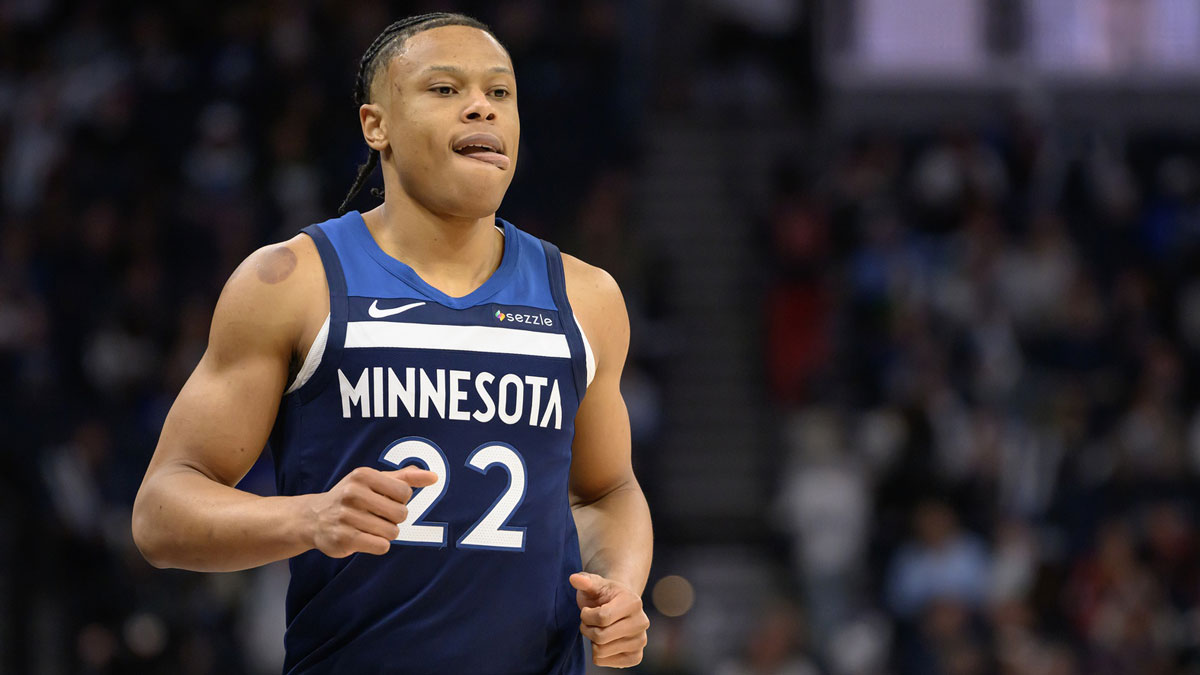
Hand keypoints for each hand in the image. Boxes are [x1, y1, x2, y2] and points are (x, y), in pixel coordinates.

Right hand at [305, 466, 437, 557]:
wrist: (314, 518)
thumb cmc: (352, 497)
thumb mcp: (375, 481)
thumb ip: (405, 478)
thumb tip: (434, 477)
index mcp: (363, 475)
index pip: (405, 493)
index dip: (400, 501)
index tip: (385, 501)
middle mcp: (352, 493)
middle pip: (401, 514)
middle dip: (394, 519)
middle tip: (376, 516)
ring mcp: (346, 516)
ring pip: (392, 532)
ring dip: (386, 533)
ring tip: (369, 527)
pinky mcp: (344, 538)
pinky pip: (381, 546)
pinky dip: (378, 545)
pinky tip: (365, 538)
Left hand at [569, 572, 648, 667]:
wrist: (619, 606)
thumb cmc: (604, 594)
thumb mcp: (595, 584)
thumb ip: (585, 581)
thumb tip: (574, 578)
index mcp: (633, 602)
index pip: (602, 618)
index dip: (586, 616)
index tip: (586, 610)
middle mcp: (642, 623)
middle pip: (601, 636)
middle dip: (587, 629)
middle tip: (589, 622)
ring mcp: (641, 641)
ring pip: (600, 651)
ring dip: (592, 641)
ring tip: (598, 630)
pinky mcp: (636, 657)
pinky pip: (603, 662)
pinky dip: (597, 653)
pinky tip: (605, 641)